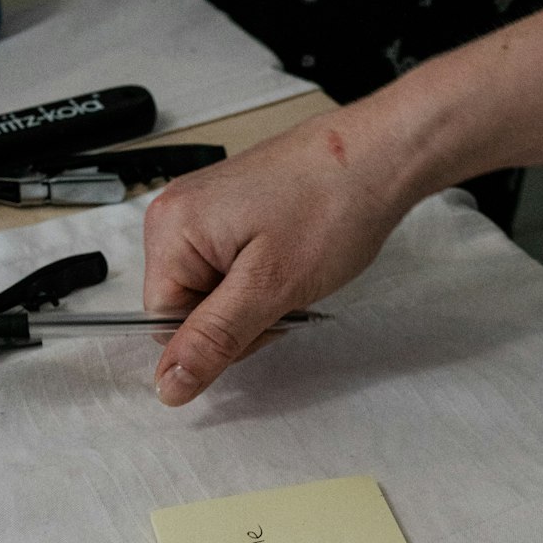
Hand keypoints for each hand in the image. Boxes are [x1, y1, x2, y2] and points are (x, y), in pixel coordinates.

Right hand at [143, 104, 414, 405]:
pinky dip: (261, 278)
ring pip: (212, 293)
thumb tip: (167, 385)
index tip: (260, 316)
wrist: (379, 157)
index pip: (162, 323)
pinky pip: (230, 269)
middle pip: (185, 308)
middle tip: (282, 291)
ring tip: (291, 269)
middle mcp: (175, 214)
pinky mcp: (229, 212)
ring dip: (253, 299)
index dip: (215, 337)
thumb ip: (212, 341)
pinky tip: (290, 260)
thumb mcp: (269, 290)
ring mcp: (203, 210)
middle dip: (236, 317)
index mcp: (170, 230)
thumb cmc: (331, 207)